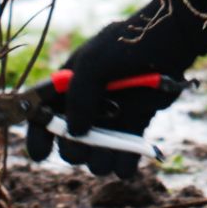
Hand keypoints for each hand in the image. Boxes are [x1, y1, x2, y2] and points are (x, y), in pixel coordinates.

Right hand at [24, 0, 206, 177]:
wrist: (169, 43)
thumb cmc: (125, 47)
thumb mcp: (93, 63)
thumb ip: (79, 96)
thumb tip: (75, 132)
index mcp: (66, 90)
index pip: (42, 118)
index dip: (38, 138)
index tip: (41, 153)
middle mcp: (85, 109)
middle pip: (68, 146)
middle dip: (74, 150)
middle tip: (87, 142)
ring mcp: (110, 122)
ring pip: (95, 160)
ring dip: (100, 160)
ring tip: (113, 146)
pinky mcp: (133, 129)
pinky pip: (122, 161)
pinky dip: (124, 164)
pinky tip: (128, 154)